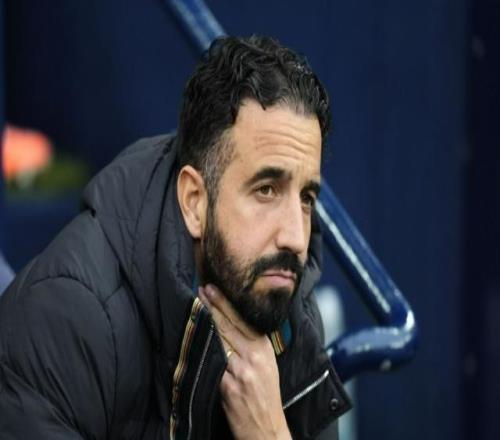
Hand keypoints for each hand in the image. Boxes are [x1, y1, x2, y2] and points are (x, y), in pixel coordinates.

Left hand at [199, 284, 290, 439]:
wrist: (266, 430)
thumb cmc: (265, 397)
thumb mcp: (267, 365)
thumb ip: (252, 345)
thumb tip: (232, 324)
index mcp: (265, 349)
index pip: (243, 319)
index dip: (227, 302)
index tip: (214, 288)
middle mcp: (254, 356)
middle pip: (230, 324)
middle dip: (214, 304)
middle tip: (202, 288)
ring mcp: (241, 370)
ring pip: (219, 338)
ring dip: (206, 319)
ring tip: (196, 303)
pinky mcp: (228, 385)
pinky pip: (213, 360)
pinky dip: (204, 345)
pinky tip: (195, 333)